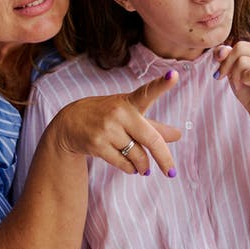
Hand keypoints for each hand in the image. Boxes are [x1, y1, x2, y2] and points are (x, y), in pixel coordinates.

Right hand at [46, 70, 181, 175]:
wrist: (70, 122)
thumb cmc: (107, 116)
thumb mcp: (130, 115)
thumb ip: (154, 126)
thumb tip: (178, 135)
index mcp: (130, 102)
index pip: (148, 92)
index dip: (162, 84)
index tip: (174, 75)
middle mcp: (119, 113)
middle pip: (150, 139)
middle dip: (164, 158)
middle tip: (171, 172)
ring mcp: (107, 129)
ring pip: (137, 155)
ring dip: (143, 166)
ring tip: (144, 168)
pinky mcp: (97, 145)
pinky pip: (123, 164)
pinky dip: (131, 169)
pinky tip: (131, 168)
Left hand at [213, 0, 249, 128]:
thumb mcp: (235, 72)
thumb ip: (228, 57)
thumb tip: (221, 50)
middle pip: (241, 46)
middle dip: (227, 63)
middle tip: (225, 77)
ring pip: (241, 59)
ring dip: (232, 74)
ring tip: (240, 84)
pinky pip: (248, 72)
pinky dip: (239, 81)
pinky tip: (248, 89)